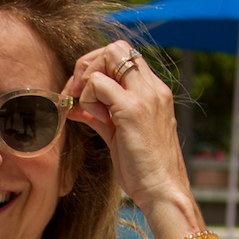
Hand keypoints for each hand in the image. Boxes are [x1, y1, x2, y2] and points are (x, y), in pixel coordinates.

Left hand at [63, 40, 194, 234]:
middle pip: (116, 47)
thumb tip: (77, 107)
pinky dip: (86, 96)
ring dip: (87, 77)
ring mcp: (144, 96)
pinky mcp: (132, 110)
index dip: (98, 67)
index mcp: (154, 92)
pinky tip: (88, 116)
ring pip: (109, 55)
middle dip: (89, 64)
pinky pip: (99, 83)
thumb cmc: (144, 171)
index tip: (82, 93)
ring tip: (83, 107)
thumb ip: (101, 118)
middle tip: (75, 93)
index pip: (124, 56)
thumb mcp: (120, 138)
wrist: (163, 191)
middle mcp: (153, 88)